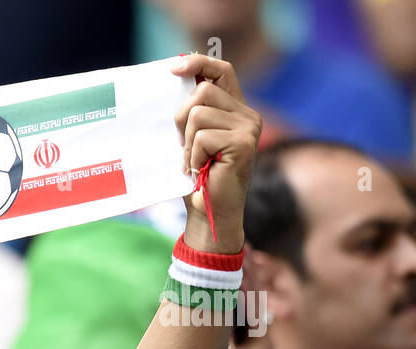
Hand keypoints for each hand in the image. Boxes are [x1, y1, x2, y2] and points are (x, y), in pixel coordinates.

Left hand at [170, 55, 262, 253]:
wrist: (209, 213)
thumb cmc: (197, 178)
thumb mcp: (191, 139)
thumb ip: (191, 114)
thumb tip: (174, 79)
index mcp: (236, 110)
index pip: (221, 70)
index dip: (198, 62)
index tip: (173, 67)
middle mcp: (247, 115)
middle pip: (202, 91)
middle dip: (182, 118)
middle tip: (185, 146)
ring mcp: (248, 128)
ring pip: (198, 113)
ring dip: (186, 141)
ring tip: (194, 161)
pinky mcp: (243, 143)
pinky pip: (201, 136)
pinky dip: (192, 155)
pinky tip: (200, 169)